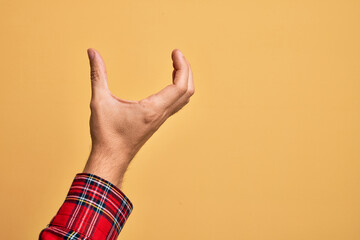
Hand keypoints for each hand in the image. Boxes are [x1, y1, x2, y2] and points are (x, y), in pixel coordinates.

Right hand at [83, 48, 193, 186]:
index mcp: (153, 109)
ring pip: (183, 99)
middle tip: (177, 55)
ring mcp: (160, 119)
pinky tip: (169, 85)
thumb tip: (92, 52)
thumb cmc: (106, 134)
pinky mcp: (157, 122)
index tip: (175, 52)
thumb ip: (97, 75)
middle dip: (186, 70)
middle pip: (187, 91)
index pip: (180, 86)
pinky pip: (176, 105)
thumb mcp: (99, 101)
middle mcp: (161, 114)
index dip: (182, 66)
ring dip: (184, 81)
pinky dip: (178, 91)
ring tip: (176, 66)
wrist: (111, 159)